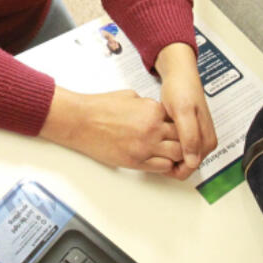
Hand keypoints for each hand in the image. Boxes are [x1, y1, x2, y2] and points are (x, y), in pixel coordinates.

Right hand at [39, 87, 185, 175]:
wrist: (80, 121)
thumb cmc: (99, 108)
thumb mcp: (129, 96)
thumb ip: (146, 104)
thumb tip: (153, 110)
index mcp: (152, 110)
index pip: (178, 120)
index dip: (178, 125)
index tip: (174, 128)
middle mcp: (152, 129)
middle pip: (182, 138)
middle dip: (182, 140)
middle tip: (178, 142)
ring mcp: (145, 147)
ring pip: (177, 154)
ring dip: (176, 154)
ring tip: (171, 153)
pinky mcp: (136, 161)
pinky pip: (162, 166)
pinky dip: (165, 165)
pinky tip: (160, 161)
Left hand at [154, 42, 217, 178]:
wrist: (180, 74)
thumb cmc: (182, 90)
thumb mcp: (183, 113)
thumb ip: (189, 137)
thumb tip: (192, 161)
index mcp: (206, 141)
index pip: (189, 169)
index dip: (170, 169)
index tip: (153, 159)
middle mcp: (204, 143)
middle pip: (185, 166)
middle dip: (167, 162)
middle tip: (148, 151)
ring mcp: (196, 138)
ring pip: (179, 158)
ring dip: (166, 154)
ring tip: (150, 144)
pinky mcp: (188, 132)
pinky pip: (176, 148)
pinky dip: (166, 146)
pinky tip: (154, 138)